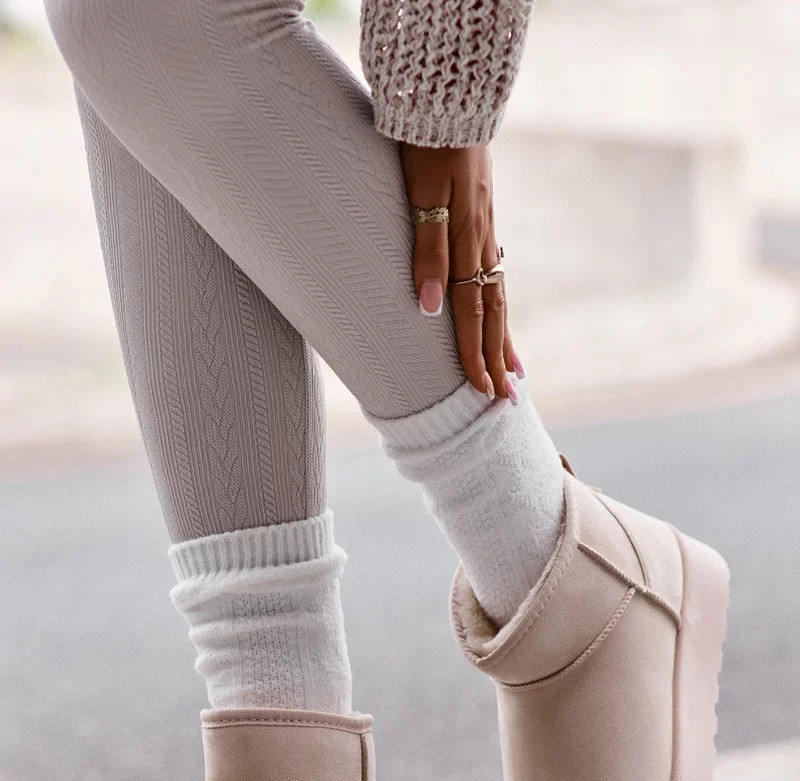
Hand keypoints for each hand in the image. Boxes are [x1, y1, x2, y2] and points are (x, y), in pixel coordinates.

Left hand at [400, 142, 523, 401]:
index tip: (481, 392)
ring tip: (514, 371)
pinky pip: (495, 271)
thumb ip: (426, 249)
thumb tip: (432, 308)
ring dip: (503, 337)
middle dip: (496, 360)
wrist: (448, 93)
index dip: (474, 355)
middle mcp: (481, 241)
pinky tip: (499, 312)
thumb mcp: (421, 194)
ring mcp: (485, 229)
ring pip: (497, 295)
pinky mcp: (482, 215)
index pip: (470, 314)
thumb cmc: (426, 142)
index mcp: (466, 242)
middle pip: (491, 313)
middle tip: (506, 401)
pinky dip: (498, 302)